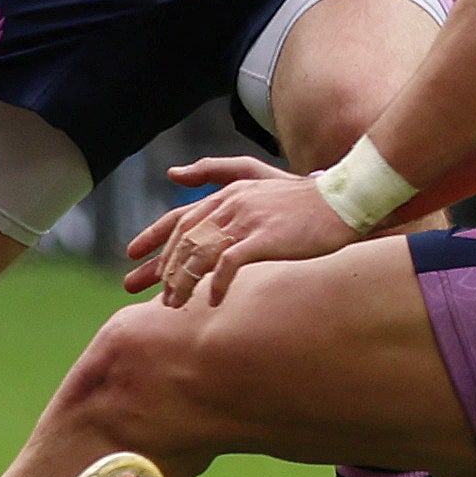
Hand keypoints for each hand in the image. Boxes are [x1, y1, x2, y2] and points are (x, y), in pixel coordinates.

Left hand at [121, 159, 358, 305]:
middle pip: (182, 239)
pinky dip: (217, 284)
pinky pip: (228, 265)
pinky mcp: (263, 238)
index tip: (131, 255)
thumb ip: (215, 173)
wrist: (344, 199)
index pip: (178, 217)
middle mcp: (229, 204)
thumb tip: (174, 174)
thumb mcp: (256, 178)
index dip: (152, 236)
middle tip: (144, 292)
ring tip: (173, 303)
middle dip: (159, 267)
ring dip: (182, 281)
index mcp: (226, 194)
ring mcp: (245, 220)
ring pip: (198, 254)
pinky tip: (213, 300)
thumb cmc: (303, 198)